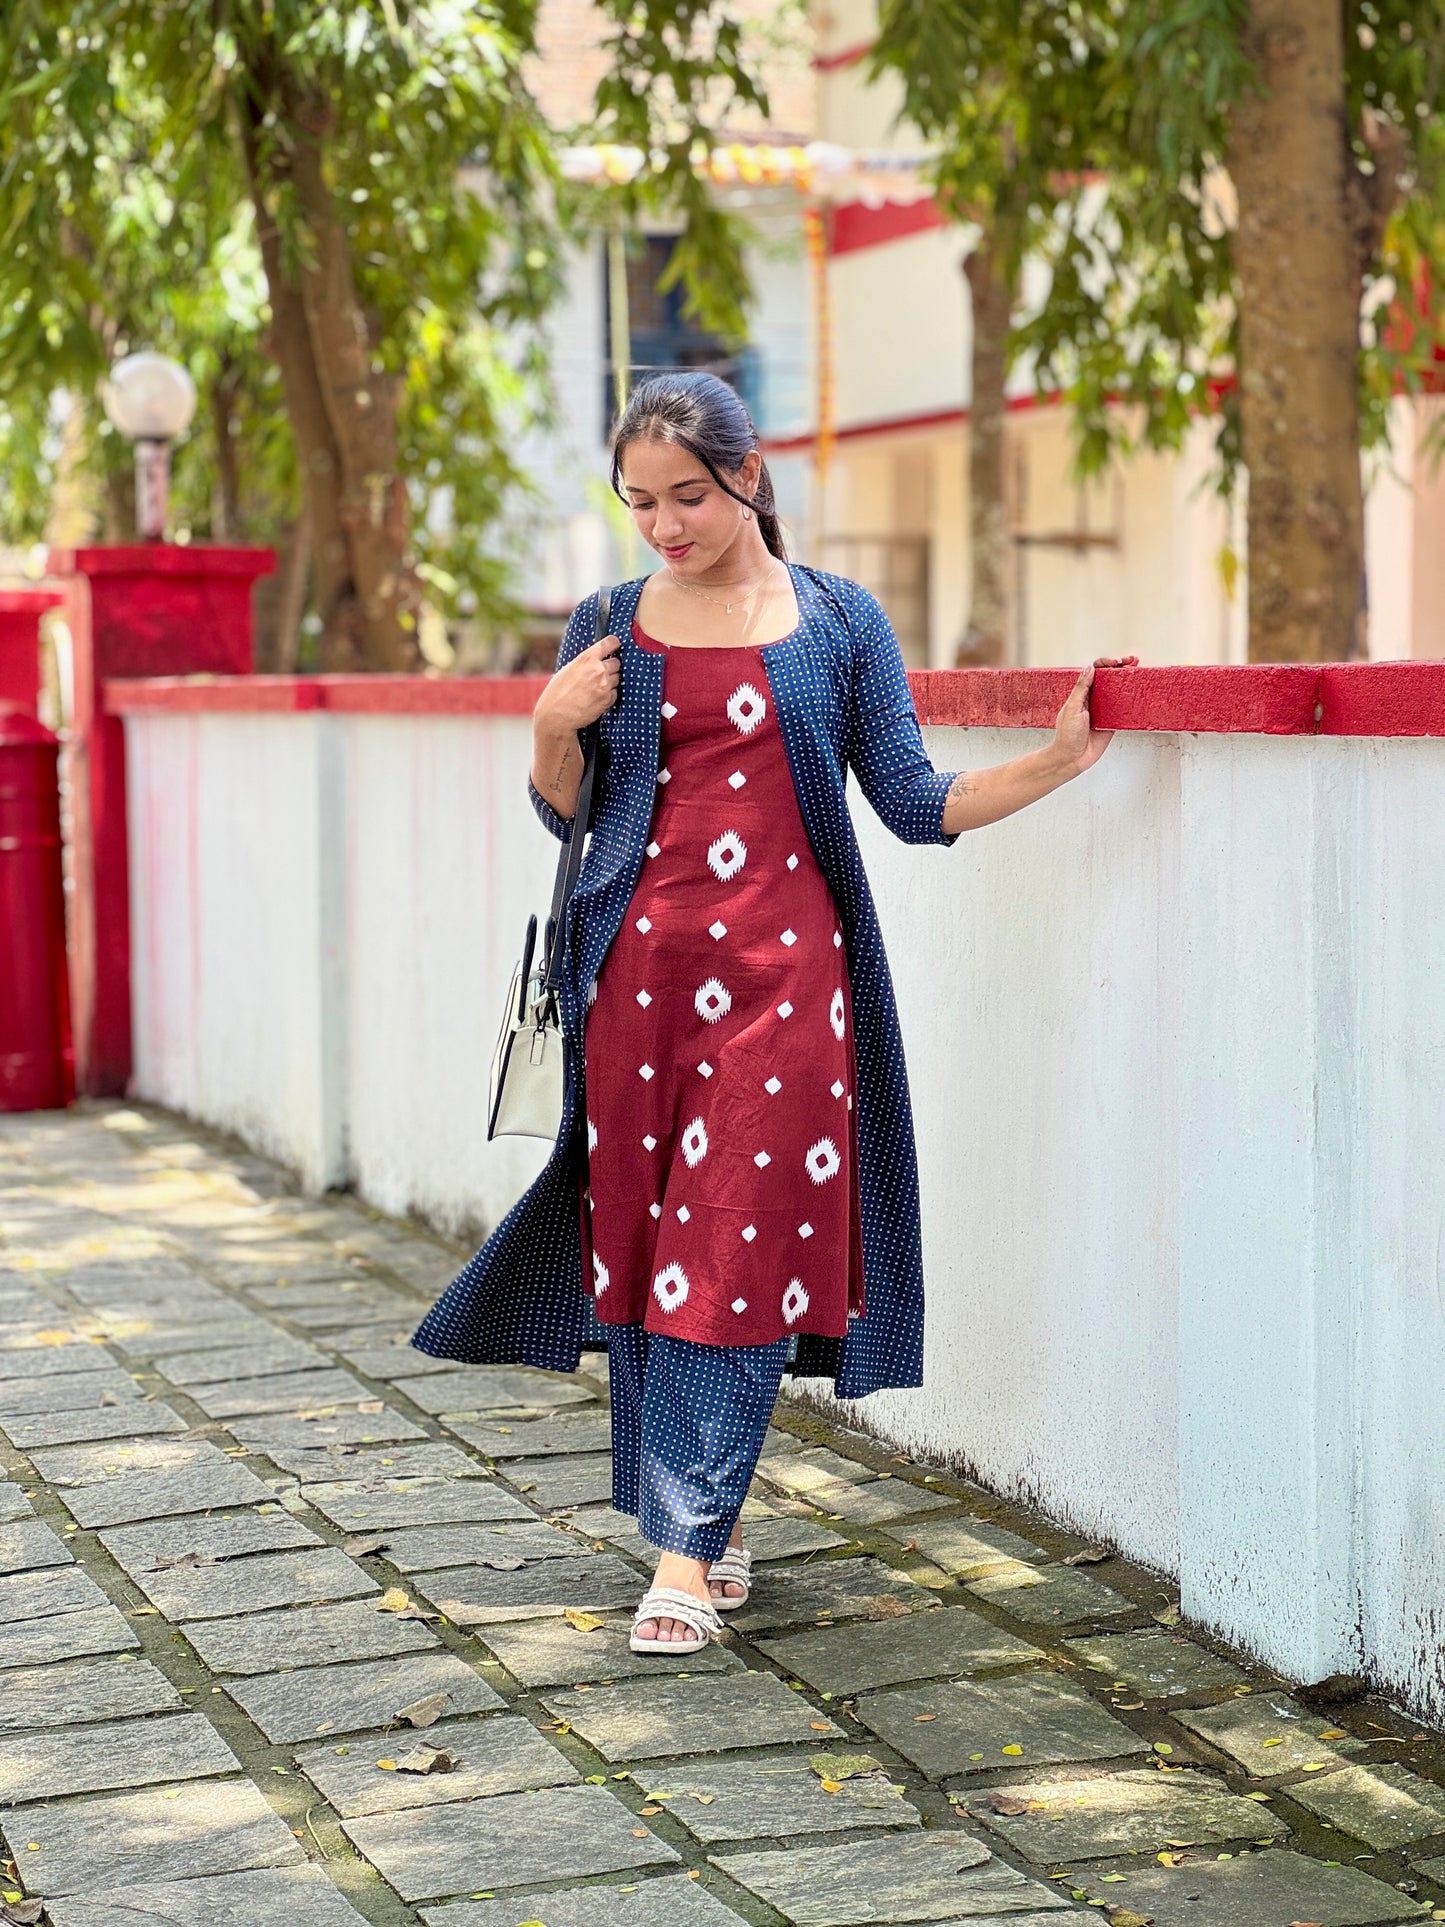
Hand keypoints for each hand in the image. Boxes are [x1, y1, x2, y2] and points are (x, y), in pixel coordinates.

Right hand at [535, 632, 620, 736]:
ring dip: (610, 681)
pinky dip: (608, 694)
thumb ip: (584, 663)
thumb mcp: (568, 669)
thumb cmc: (557, 693)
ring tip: (595, 687)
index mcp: (587, 659)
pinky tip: (595, 697)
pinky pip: (615, 692)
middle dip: (610, 666)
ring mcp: (605, 685)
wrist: (556, 716)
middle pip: (616, 662)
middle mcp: (598, 670)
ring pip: (616, 678)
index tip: (615, 645)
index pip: (610, 643)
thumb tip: (596, 659)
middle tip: (599, 674)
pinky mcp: (608, 699)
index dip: (613, 643)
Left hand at [1051, 655, 1136, 775]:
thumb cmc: (1067, 735)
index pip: (1094, 672)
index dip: (1104, 663)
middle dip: (1120, 667)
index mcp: (1082, 693)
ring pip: (1118, 691)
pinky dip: (1130, 699)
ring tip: (1137, 669)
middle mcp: (1094, 699)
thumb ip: (1081, 688)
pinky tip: (1138, 692)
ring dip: (1127, 680)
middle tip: (1131, 661)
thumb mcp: (1072, 708)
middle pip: (1109, 678)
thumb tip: (1090, 669)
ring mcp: (1104, 710)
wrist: (1072, 758)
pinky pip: (1123, 708)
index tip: (1114, 662)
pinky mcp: (1112, 722)